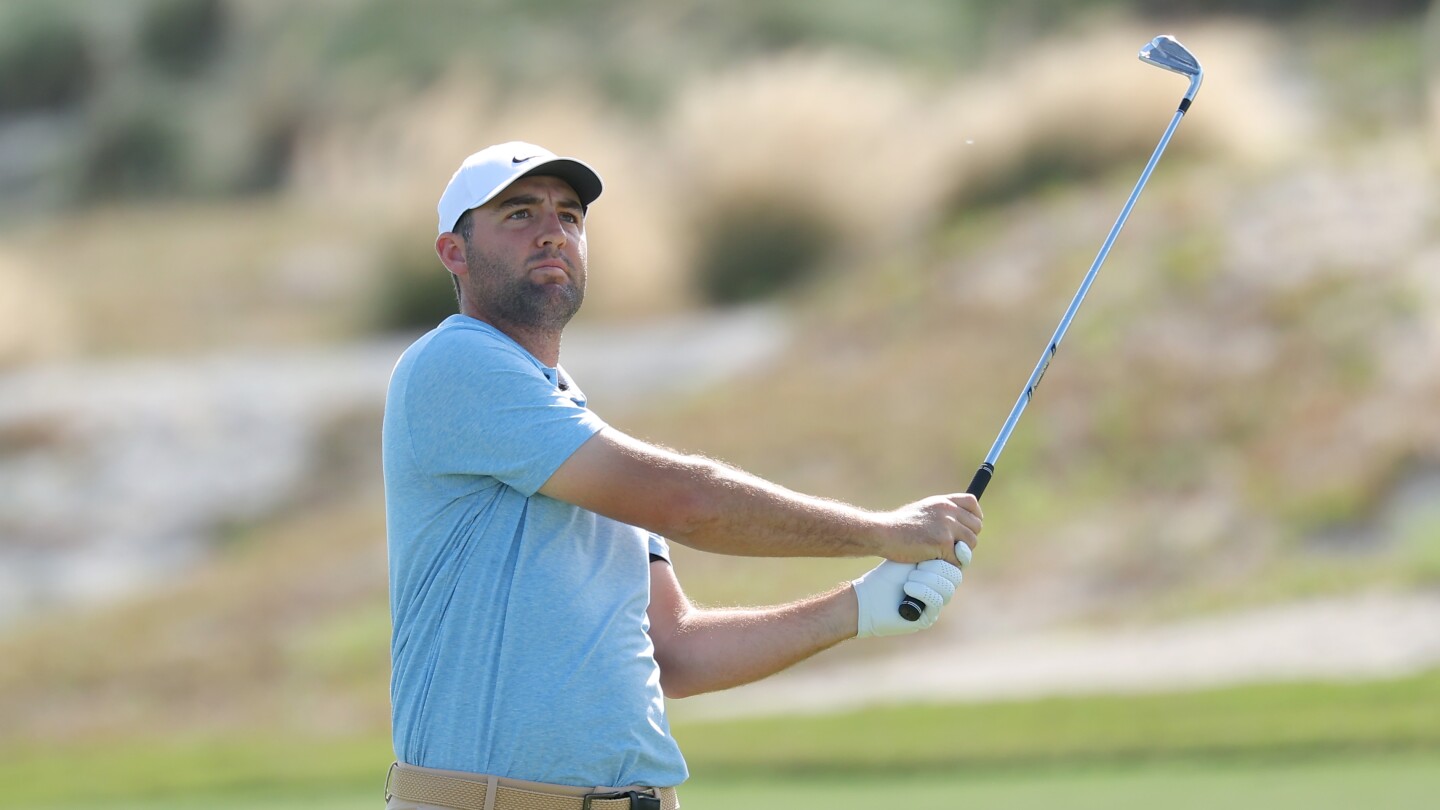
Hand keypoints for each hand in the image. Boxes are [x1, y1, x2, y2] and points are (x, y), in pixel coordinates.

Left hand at [852, 544, 968, 637]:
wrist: (869, 596)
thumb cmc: (887, 574)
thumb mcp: (913, 556)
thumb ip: (934, 548)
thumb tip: (957, 537)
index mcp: (940, 571)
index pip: (960, 563)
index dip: (962, 555)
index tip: (957, 546)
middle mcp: (941, 589)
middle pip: (956, 576)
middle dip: (938, 568)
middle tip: (919, 565)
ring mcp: (936, 604)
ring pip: (948, 589)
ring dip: (928, 580)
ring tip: (909, 578)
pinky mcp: (928, 618)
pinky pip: (936, 602)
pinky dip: (923, 592)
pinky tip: (908, 588)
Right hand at [876, 494, 981, 564]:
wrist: (884, 533)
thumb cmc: (899, 525)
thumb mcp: (923, 509)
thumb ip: (941, 514)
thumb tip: (959, 526)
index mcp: (943, 501)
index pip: (972, 503)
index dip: (975, 516)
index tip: (969, 526)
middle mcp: (948, 511)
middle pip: (976, 527)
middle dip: (967, 539)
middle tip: (953, 547)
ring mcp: (947, 527)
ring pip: (970, 544)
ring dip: (961, 553)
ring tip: (944, 555)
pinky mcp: (943, 543)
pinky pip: (958, 559)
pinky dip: (950, 565)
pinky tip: (936, 561)